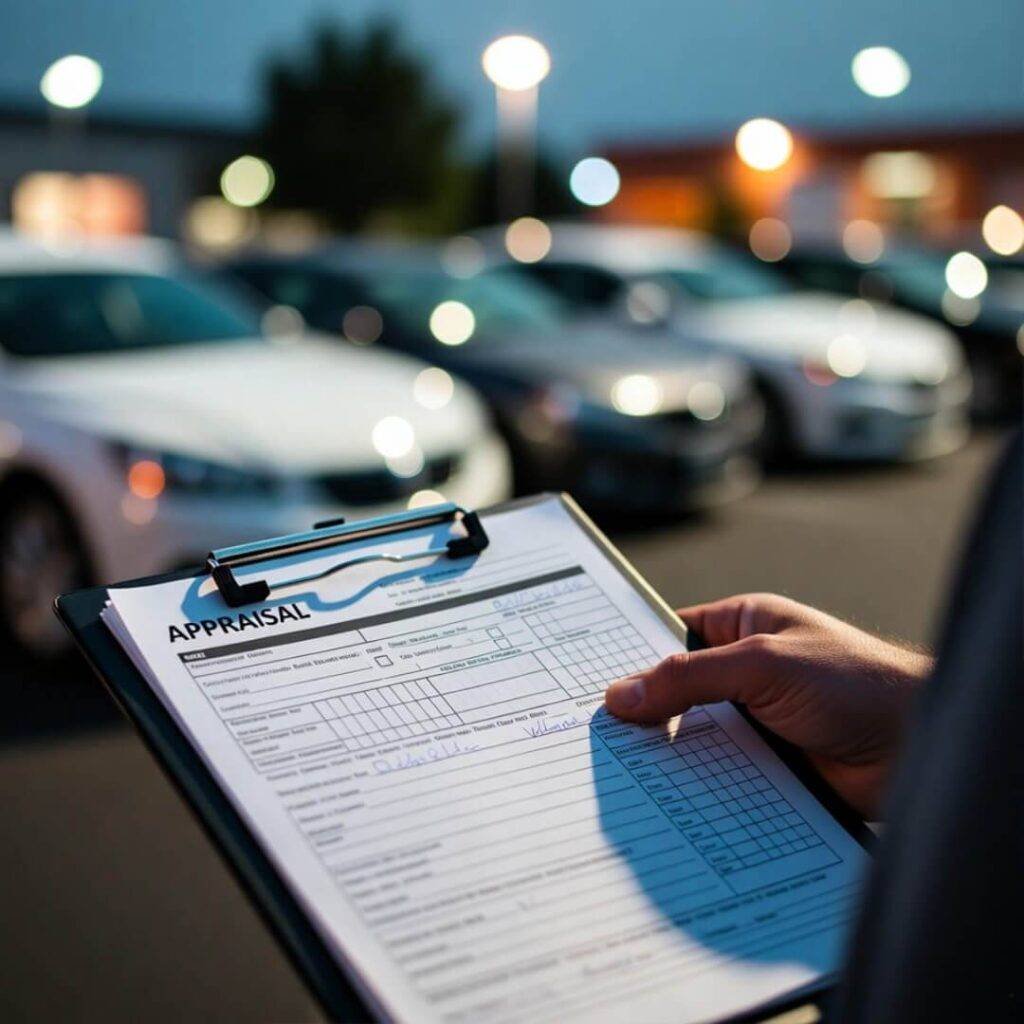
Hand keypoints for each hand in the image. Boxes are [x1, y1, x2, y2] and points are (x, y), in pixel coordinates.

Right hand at [604, 594, 931, 818]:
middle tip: (592, 736)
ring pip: (694, 737)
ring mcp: (754, 720)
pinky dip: (694, 787)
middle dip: (643, 713)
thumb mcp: (761, 665)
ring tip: (613, 774)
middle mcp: (745, 672)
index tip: (586, 681)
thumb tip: (620, 695)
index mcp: (743, 626)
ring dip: (668, 755)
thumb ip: (688, 678)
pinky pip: (716, 775)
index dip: (632, 656)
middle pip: (677, 691)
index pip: (672, 635)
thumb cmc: (852, 681)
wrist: (916, 747)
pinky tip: (659, 802)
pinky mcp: (764, 766)